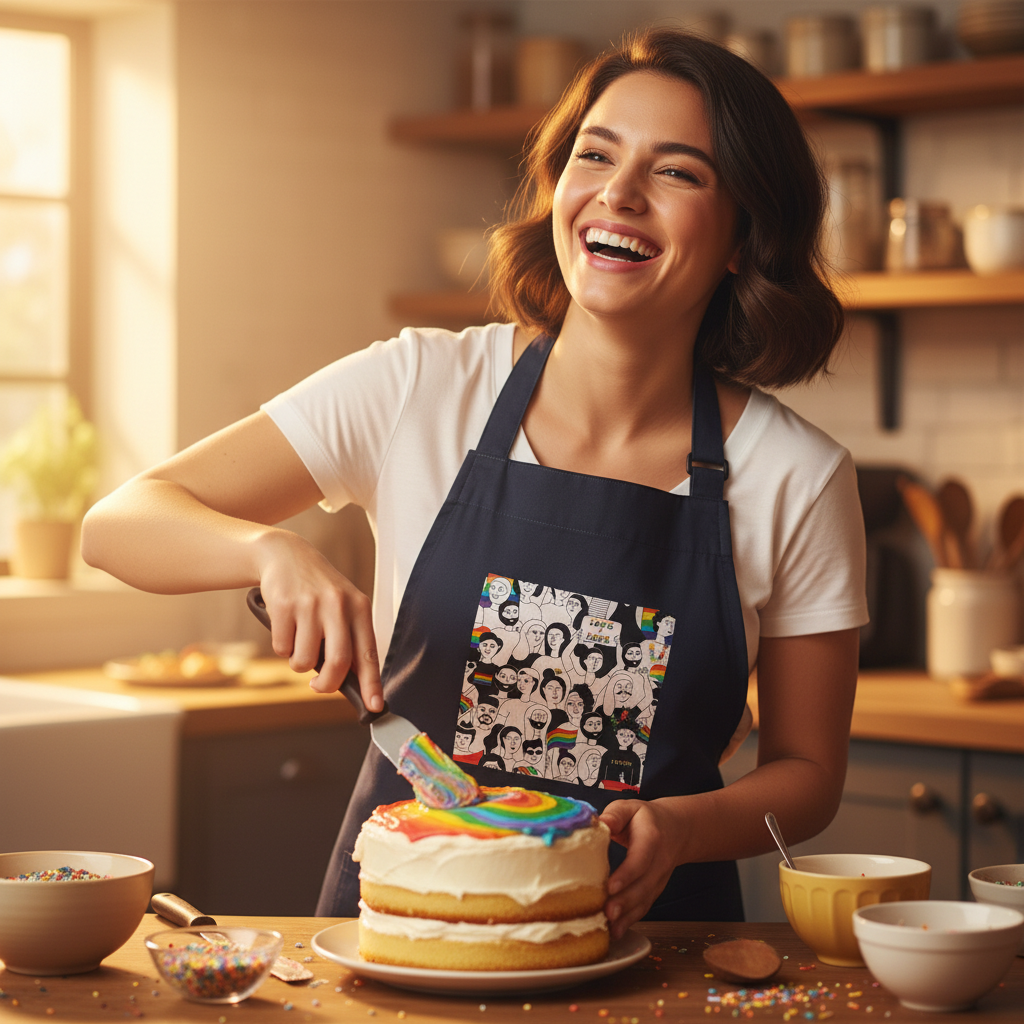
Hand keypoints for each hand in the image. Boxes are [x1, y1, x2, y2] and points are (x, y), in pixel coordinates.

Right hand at [255, 530, 381, 708]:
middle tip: (317, 686)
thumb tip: (353, 682)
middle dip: (326, 685)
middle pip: (338, 663)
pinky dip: (282, 648)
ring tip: (299, 642)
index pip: (369, 653)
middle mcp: (338, 605)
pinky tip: (285, 627)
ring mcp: (310, 605)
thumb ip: (349, 638)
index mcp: (359, 607)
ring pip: (305, 660)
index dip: (372, 684)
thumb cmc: (318, 591)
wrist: (286, 555)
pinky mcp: (283, 606)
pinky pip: (282, 648)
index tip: (375, 706)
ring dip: (299, 663)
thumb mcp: (342, 606)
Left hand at [599, 799, 681, 939]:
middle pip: (644, 886)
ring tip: (609, 928)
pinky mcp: (654, 890)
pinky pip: (644, 907)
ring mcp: (659, 880)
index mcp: (652, 838)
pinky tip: (616, 932)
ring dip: (627, 916)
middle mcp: (659, 863)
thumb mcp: (630, 808)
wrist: (676, 830)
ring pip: (645, 901)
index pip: (641, 859)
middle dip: (625, 902)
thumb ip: (615, 814)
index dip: (627, 874)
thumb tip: (599, 824)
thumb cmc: (645, 818)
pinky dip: (630, 921)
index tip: (610, 886)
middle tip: (607, 913)